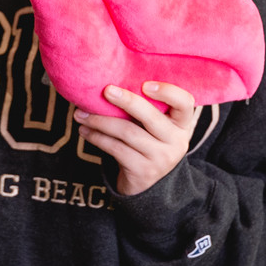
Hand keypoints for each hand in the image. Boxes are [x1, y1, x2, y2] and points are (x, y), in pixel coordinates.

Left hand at [74, 81, 198, 194]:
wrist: (149, 183)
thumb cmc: (148, 142)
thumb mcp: (156, 125)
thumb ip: (146, 106)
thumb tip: (111, 81)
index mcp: (182, 123)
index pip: (185, 103)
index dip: (168, 91)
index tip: (145, 84)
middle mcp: (176, 141)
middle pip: (151, 116)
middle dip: (126, 101)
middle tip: (106, 90)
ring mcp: (161, 158)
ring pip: (127, 132)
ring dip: (100, 121)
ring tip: (81, 114)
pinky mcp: (143, 171)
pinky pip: (116, 148)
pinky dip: (97, 137)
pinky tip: (85, 130)